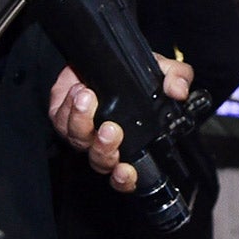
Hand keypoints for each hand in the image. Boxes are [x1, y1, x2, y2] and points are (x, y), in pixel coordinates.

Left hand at [48, 55, 193, 191]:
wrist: (100, 59)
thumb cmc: (131, 75)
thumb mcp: (159, 70)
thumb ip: (175, 77)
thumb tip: (178, 90)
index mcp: (128, 144)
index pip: (127, 176)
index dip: (126, 179)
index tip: (127, 171)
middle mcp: (103, 144)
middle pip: (101, 161)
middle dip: (105, 148)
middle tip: (111, 128)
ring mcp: (80, 133)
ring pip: (78, 139)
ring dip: (82, 120)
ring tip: (88, 98)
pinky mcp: (60, 117)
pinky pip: (60, 119)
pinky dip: (68, 104)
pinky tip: (77, 90)